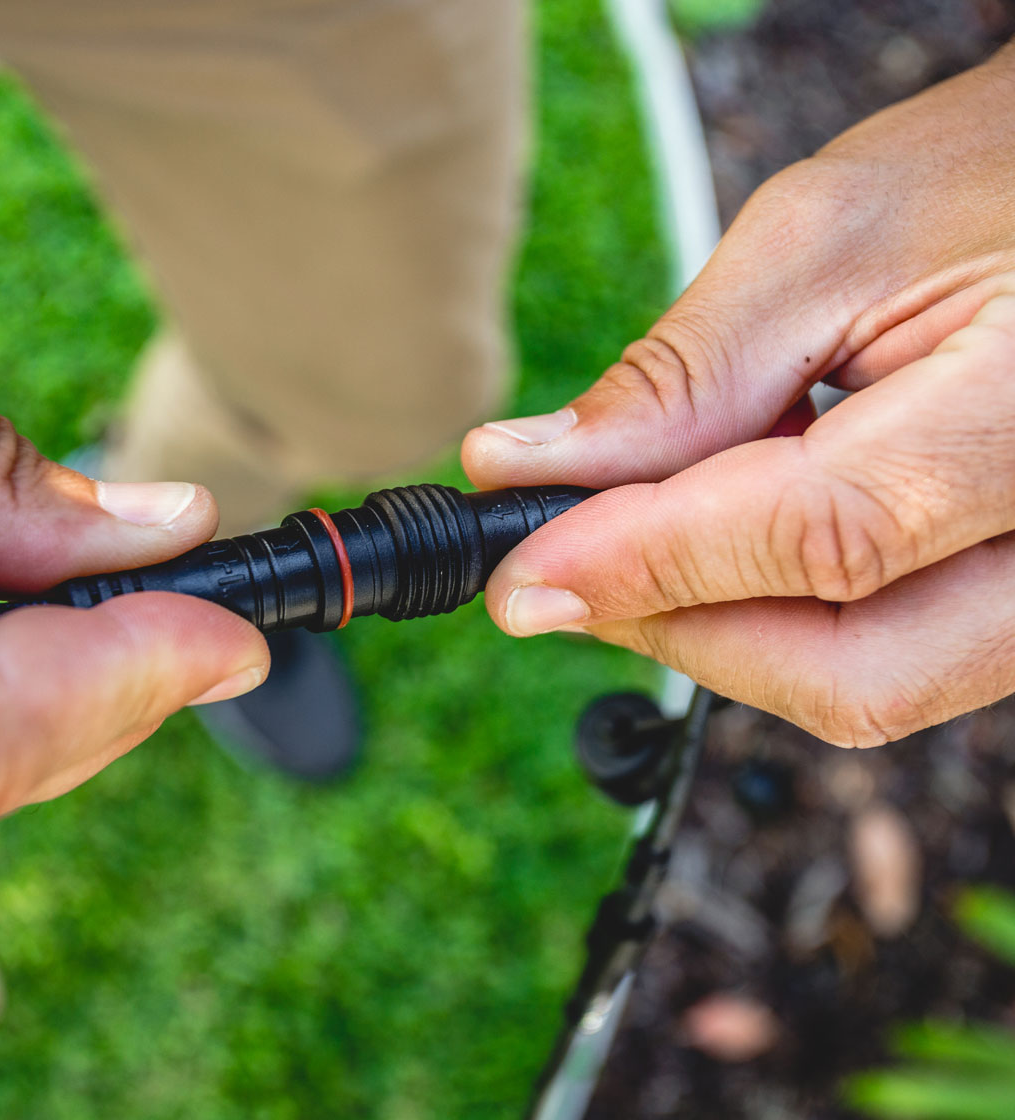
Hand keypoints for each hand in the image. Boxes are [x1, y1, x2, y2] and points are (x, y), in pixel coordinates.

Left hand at [462, 48, 1014, 747]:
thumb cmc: (994, 172)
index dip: (646, 566)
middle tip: (565, 569)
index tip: (519, 577)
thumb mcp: (824, 241)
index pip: (822, 539)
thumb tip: (525, 472)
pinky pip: (897, 653)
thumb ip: (678, 378)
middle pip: (853, 673)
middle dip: (680, 628)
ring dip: (724, 625)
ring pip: (872, 681)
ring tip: (647, 525)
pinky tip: (733, 531)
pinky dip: (785, 613)